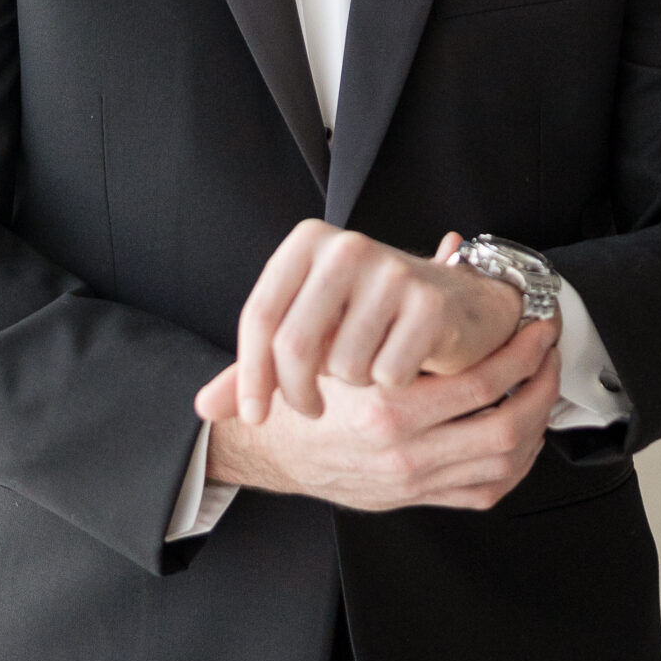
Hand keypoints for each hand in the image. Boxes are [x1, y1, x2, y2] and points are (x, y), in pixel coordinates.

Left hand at [194, 221, 535, 426]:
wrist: (457, 306)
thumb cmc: (368, 320)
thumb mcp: (308, 334)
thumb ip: (254, 367)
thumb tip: (203, 408)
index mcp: (308, 242)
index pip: (259, 315)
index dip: (250, 375)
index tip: (254, 417)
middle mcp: (347, 246)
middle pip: (294, 344)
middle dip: (296, 395)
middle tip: (310, 410)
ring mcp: (392, 271)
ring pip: (342, 364)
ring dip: (350, 385)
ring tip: (366, 368)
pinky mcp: (430, 304)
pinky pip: (387, 373)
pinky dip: (389, 384)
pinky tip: (401, 366)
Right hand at [201, 320, 561, 512]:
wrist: (274, 450)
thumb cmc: (308, 388)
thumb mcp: (338, 338)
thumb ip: (398, 291)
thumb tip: (452, 242)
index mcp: (386, 408)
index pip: (478, 384)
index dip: (520, 356)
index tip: (535, 329)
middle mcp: (405, 451)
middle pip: (504, 427)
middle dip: (540, 389)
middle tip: (549, 356)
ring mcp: (415, 481)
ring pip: (503, 462)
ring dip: (536, 424)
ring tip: (544, 387)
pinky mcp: (419, 499)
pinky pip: (487, 490)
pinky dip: (517, 464)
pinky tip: (525, 435)